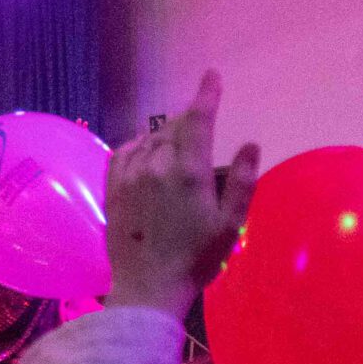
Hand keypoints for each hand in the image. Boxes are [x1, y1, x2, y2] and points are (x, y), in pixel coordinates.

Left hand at [105, 70, 259, 319]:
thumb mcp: (230, 224)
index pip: (197, 119)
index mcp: (188, 171)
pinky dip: (138, 145)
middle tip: (200, 124)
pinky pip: (123, 153)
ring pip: (149, 138)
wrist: (148, 288)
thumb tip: (250, 144)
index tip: (211, 75)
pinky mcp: (112, 189)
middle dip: (188, 120)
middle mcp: (155, 165)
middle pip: (173, 127)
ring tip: (178, 144)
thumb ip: (241, 181)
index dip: (206, 94)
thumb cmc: (196, 259)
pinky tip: (146, 151)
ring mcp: (129, 176)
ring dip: (165, 134)